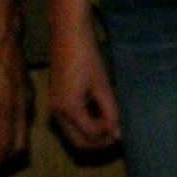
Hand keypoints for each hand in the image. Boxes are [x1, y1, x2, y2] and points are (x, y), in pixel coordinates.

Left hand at [0, 21, 31, 176]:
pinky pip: (22, 120)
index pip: (5, 147)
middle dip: (5, 159)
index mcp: (6, 110)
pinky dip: (11, 129)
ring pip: (22, 133)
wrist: (3, 37)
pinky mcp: (29, 93)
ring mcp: (28, 100)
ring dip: (7, 143)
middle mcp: (21, 109)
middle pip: (19, 146)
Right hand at [47, 19, 121, 153]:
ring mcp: (54, 107)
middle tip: (117, 133)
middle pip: (78, 142)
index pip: (90, 136)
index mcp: (69, 109)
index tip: (122, 127)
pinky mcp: (55, 100)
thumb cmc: (87, 56)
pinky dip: (84, 124)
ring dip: (91, 134)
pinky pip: (69, 122)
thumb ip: (110, 111)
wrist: (68, 34)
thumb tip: (117, 133)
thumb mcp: (102, 85)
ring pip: (73, 134)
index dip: (108, 136)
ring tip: (110, 123)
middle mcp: (57, 113)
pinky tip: (98, 114)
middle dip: (98, 142)